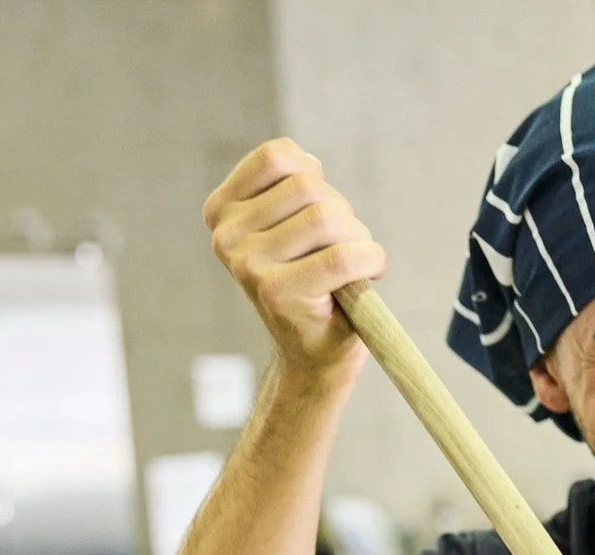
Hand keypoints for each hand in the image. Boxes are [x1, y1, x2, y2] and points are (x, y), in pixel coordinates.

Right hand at [204, 138, 385, 385]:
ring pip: (327, 218)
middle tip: (345, 247)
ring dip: (358, 238)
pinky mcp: (278, 293)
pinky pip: (343, 257)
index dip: (315, 175)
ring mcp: (248, 265)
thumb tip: (310, 164)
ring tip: (354, 266)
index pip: (278, 156)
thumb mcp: (294, 225)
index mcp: (222, 212)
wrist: (313, 357)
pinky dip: (371, 260)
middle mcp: (226, 236)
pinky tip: (372, 274)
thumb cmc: (313, 286)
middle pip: (309, 186)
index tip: (320, 211)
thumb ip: (294, 187)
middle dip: (343, 212)